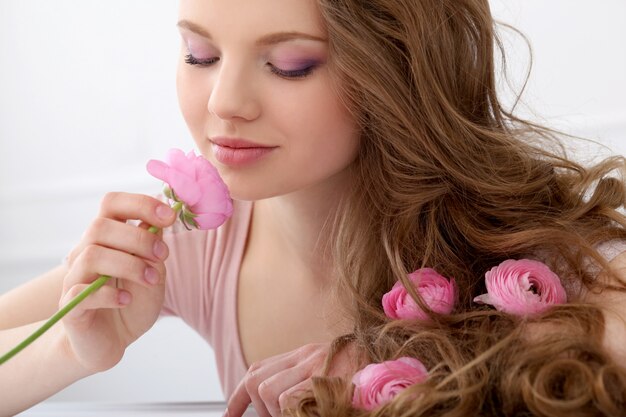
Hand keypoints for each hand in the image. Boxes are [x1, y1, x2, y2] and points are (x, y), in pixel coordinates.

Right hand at [59, 192, 175, 371]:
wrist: (111, 342)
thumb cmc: (133, 302)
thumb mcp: (153, 271)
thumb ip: (154, 247)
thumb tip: (162, 219)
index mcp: (107, 238)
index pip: (112, 203)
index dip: (140, 204)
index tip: (170, 216)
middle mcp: (86, 252)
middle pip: (100, 226)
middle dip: (138, 238)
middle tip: (162, 254)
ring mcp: (75, 278)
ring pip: (92, 256)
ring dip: (129, 265)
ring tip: (151, 280)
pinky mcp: (70, 306)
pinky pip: (82, 292)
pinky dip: (109, 295)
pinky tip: (127, 300)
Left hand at [226, 342, 354, 416]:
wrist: (396, 358)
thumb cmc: (365, 372)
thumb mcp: (328, 375)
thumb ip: (302, 382)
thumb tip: (275, 404)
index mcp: (304, 355)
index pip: (258, 370)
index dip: (239, 396)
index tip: (230, 415)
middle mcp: (307, 355)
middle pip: (258, 381)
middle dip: (260, 408)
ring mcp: (318, 365)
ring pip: (271, 392)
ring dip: (279, 413)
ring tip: (301, 414)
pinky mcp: (328, 377)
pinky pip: (292, 399)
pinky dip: (293, 412)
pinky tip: (314, 411)